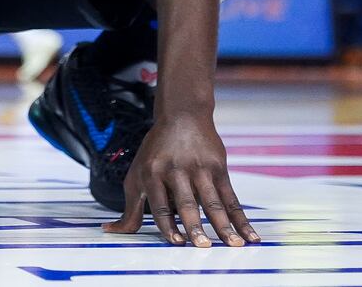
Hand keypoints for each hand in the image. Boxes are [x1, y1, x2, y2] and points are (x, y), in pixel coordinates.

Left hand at [104, 113, 258, 247]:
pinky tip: (250, 236)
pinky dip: (242, 219)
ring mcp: (199, 168)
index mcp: (153, 173)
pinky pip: (231, 198)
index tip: (176, 243)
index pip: (160, 204)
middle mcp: (175, 170)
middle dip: (194, 225)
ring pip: (212, 201)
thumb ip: (129, 207)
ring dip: (223, 225)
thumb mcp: (137, 175)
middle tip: (202, 246)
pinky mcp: (218, 168)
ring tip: (233, 245)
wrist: (182, 115)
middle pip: (186, 202)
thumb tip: (110, 231)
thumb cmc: (155, 152)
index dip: (167, 224)